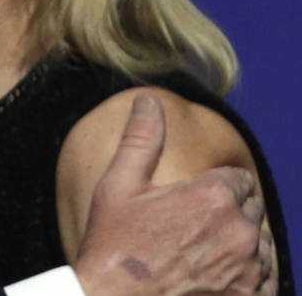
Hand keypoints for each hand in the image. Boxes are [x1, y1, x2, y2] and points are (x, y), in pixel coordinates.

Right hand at [73, 93, 270, 294]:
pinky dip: (249, 276)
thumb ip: (142, 139)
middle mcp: (239, 229)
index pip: (240, 180)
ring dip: (240, 244)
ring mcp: (248, 268)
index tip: (194, 200)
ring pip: (260, 244)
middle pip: (252, 210)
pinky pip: (266, 279)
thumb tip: (149, 101)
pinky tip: (218, 276)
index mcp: (212, 195)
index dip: (217, 187)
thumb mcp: (119, 185)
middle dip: (230, 213)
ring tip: (203, 253)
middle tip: (194, 228)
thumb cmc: (114, 244)